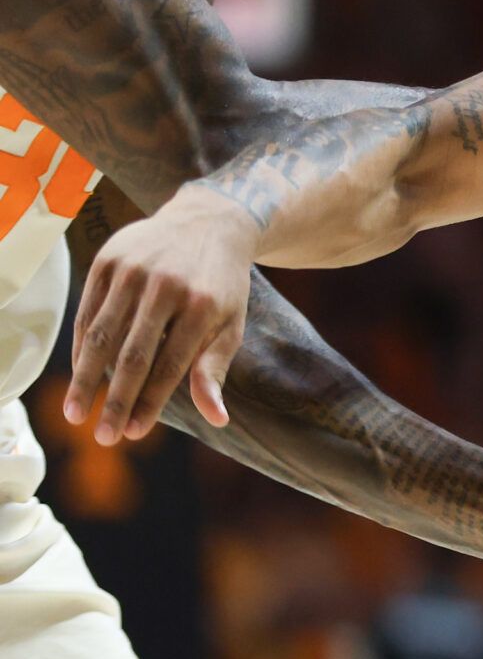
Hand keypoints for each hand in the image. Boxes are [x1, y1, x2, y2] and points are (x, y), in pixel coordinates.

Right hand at [65, 188, 258, 444]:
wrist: (209, 221)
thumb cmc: (222, 285)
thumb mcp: (231, 324)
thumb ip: (214, 369)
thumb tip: (217, 419)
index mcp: (202, 305)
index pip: (170, 364)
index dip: (150, 401)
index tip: (134, 433)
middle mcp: (166, 286)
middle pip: (132, 355)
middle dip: (115, 400)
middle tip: (103, 437)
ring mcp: (134, 270)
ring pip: (102, 335)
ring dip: (86, 379)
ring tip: (76, 414)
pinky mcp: (108, 259)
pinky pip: (88, 311)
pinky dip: (81, 346)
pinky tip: (80, 374)